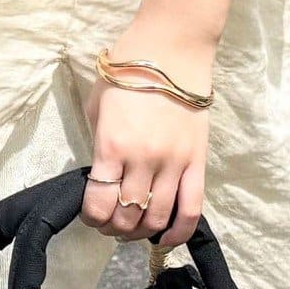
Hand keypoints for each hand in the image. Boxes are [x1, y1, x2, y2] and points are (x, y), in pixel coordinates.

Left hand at [79, 30, 215, 250]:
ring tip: (134, 228)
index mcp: (111, 146)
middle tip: (111, 223)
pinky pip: (191, 209)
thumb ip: (97, 142)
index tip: (91, 214)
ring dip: (141, 232)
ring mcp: (173, 164)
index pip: (98, 202)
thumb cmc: (127, 72)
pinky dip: (178, 232)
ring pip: (157, 218)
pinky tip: (166, 239)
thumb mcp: (97, 105)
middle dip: (114, 227)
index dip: (92, 217)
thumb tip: (101, 173)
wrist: (171, 49)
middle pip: (127, 216)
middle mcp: (142, 161)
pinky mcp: (198, 162)